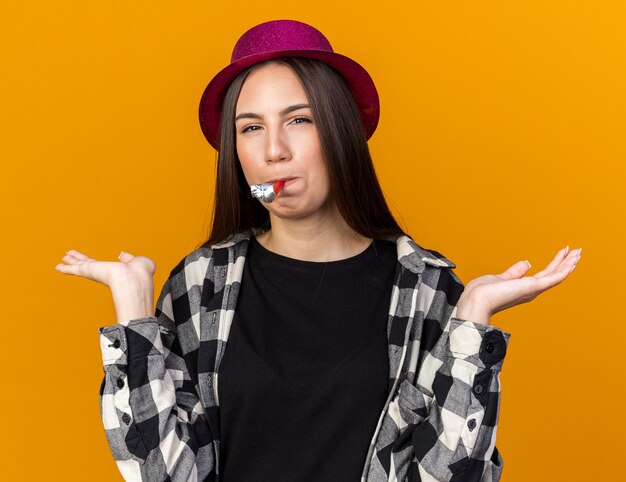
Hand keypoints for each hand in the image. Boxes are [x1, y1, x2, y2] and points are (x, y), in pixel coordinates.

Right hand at [55, 250, 156, 323]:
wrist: (135, 280)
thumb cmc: (141, 274)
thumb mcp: (138, 262)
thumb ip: (129, 258)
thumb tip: (121, 255)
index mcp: (116, 272)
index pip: (102, 267)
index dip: (95, 264)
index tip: (88, 261)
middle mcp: (104, 274)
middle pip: (88, 266)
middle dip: (79, 261)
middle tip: (68, 258)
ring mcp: (96, 273)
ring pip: (80, 266)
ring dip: (71, 262)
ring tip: (61, 260)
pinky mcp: (90, 271)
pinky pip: (76, 269)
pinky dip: (66, 268)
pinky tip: (58, 266)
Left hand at [456, 246, 581, 324]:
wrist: (476, 300)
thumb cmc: (483, 292)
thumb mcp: (501, 278)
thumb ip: (515, 272)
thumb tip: (527, 263)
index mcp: (524, 288)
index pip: (544, 274)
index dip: (555, 263)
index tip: (563, 252)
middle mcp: (531, 290)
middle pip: (553, 273)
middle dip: (565, 262)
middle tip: (577, 250)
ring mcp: (533, 289)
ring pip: (556, 274)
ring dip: (568, 263)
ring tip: (578, 252)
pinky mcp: (533, 287)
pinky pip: (553, 278)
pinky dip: (564, 270)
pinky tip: (572, 262)